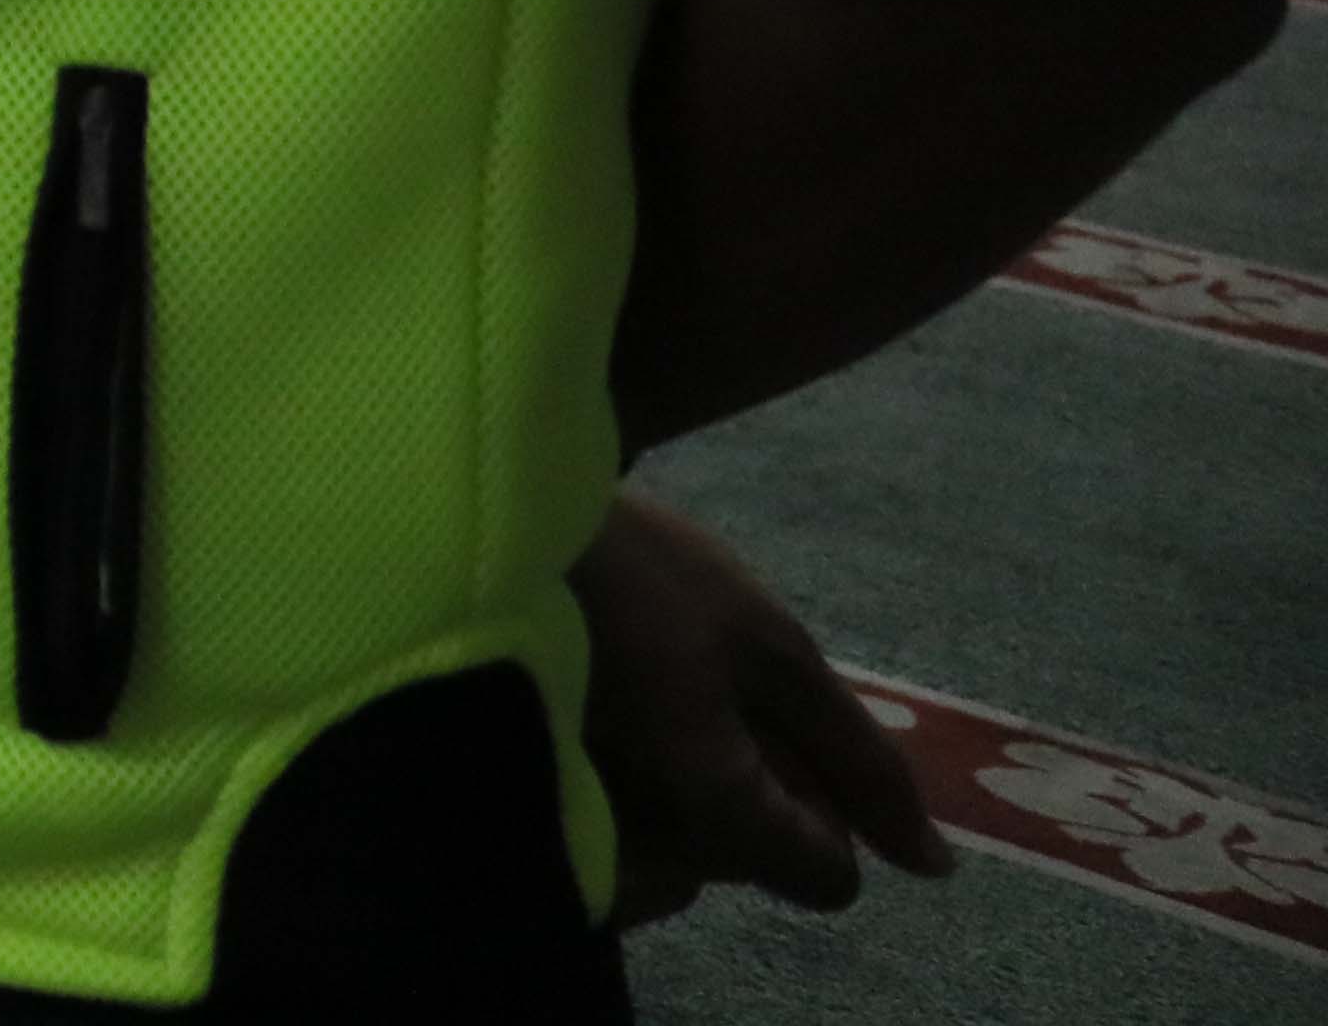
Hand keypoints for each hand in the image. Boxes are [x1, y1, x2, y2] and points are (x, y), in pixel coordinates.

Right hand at [574, 491, 949, 924]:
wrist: (469, 525)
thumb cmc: (637, 576)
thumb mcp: (773, 649)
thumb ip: (862, 762)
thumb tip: (932, 863)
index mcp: (716, 818)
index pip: (826, 876)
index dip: (826, 798)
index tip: (772, 716)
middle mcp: (648, 853)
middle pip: (752, 858)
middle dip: (752, 784)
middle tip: (700, 682)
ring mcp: (585, 833)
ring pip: (687, 841)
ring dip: (691, 777)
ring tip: (644, 682)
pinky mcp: (539, 803)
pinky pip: (623, 822)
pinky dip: (632, 774)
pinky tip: (600, 697)